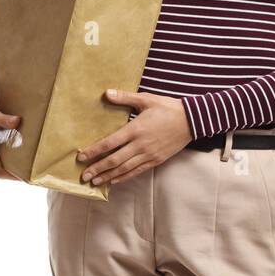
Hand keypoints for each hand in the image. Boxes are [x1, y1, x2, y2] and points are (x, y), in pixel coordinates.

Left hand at [77, 89, 191, 185]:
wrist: (193, 120)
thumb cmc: (168, 108)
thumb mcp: (147, 99)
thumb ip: (125, 98)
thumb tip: (106, 93)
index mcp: (136, 129)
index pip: (109, 143)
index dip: (94, 151)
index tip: (81, 157)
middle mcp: (140, 144)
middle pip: (114, 160)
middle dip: (97, 169)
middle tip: (84, 176)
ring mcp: (149, 154)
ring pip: (124, 169)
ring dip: (108, 176)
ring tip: (95, 182)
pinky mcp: (157, 160)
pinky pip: (138, 171)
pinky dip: (124, 177)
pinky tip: (115, 181)